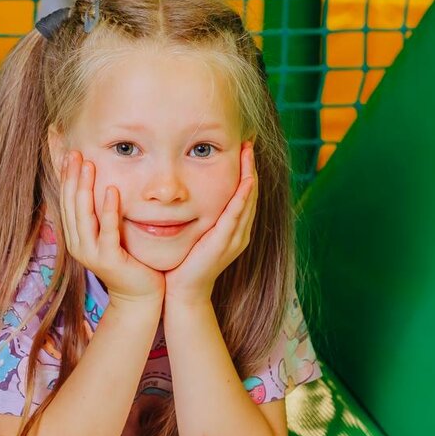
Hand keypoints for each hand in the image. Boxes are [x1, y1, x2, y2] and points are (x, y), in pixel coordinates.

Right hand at [59, 151, 164, 305]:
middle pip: (71, 204)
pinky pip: (107, 230)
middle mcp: (78, 244)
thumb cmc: (129, 261)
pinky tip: (111, 190)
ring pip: (83, 215)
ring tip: (88, 164)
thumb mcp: (111, 234)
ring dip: (85, 188)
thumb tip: (104, 185)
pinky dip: (108, 209)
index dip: (66, 178)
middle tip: (75, 153)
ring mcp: (91, 253)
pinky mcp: (108, 259)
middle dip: (72, 177)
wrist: (140, 295)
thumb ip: (103, 214)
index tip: (69, 154)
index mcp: (76, 236)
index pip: (67, 201)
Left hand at [163, 142, 256, 306]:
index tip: (242, 149)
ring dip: (249, 175)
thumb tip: (188, 194)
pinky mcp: (225, 242)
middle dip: (251, 167)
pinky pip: (237, 215)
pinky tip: (245, 180)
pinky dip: (242, 196)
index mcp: (234, 229)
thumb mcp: (195, 233)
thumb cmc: (185, 263)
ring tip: (249, 154)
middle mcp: (240, 232)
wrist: (184, 292)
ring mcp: (235, 238)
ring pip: (247, 200)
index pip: (244, 194)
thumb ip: (199, 216)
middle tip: (249, 143)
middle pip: (250, 193)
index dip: (246, 171)